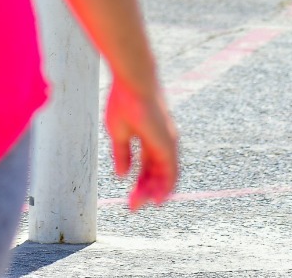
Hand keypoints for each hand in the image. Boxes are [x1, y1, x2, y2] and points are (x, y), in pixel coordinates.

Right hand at [106, 80, 178, 210]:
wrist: (134, 84)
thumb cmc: (124, 102)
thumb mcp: (119, 133)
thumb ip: (122, 154)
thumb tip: (122, 175)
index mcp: (149, 138)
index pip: (147, 167)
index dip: (139, 184)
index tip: (130, 200)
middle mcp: (162, 141)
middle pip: (156, 173)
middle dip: (146, 191)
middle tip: (134, 207)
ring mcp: (167, 142)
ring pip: (166, 174)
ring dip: (156, 192)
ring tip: (145, 206)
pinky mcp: (169, 142)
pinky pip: (172, 169)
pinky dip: (167, 185)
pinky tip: (160, 198)